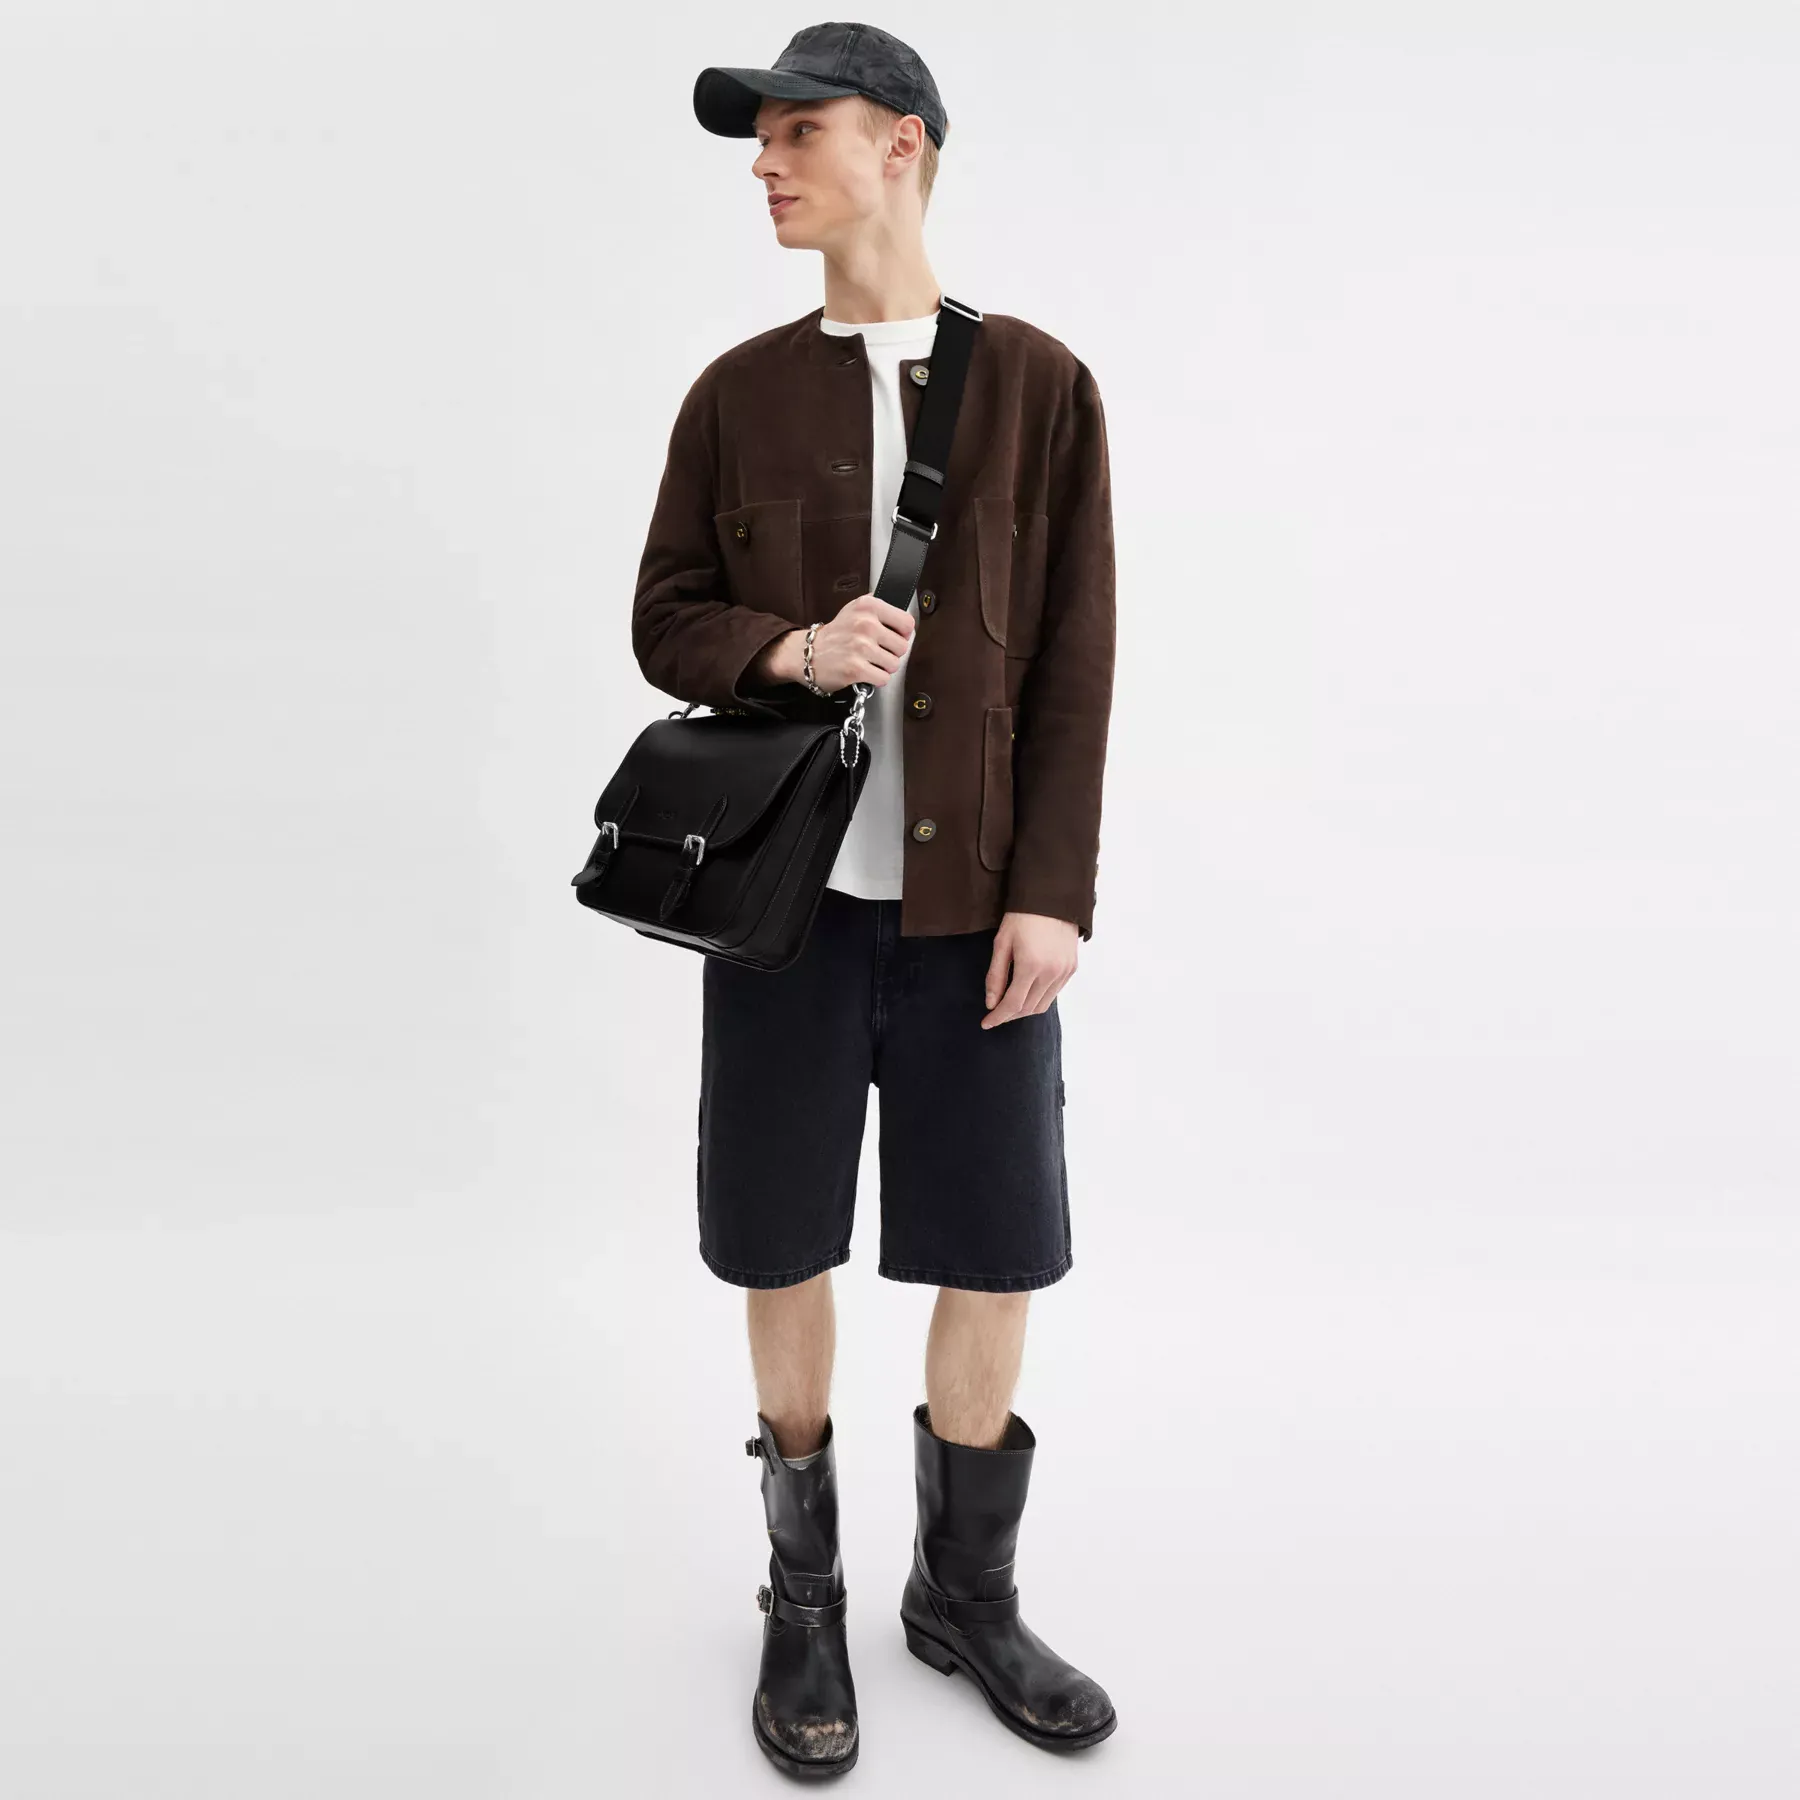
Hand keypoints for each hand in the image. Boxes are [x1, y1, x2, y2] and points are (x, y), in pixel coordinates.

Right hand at [752, 595, 914, 692]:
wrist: (807, 653)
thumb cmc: (835, 634)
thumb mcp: (854, 609)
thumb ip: (879, 609)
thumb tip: (905, 618)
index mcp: (868, 606)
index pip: (907, 623)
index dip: (903, 634)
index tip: (894, 637)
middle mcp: (865, 624)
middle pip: (903, 646)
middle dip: (892, 653)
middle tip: (877, 652)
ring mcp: (860, 647)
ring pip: (894, 664)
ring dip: (884, 667)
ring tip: (869, 661)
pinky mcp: (856, 669)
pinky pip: (883, 678)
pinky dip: (876, 679)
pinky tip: (865, 672)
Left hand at [981, 912, 1077, 1027]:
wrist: (1053, 898)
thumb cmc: (1022, 917)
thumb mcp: (1001, 943)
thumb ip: (996, 976)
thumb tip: (991, 1003)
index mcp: (1031, 966)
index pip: (1013, 1004)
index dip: (998, 1017)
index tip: (986, 1023)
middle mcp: (1051, 973)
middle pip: (1028, 1008)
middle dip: (1010, 1015)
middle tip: (995, 1013)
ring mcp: (1064, 972)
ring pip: (1043, 1005)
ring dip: (1025, 1009)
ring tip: (1010, 1004)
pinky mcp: (1072, 968)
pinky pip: (1054, 993)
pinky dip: (1039, 998)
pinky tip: (1028, 992)